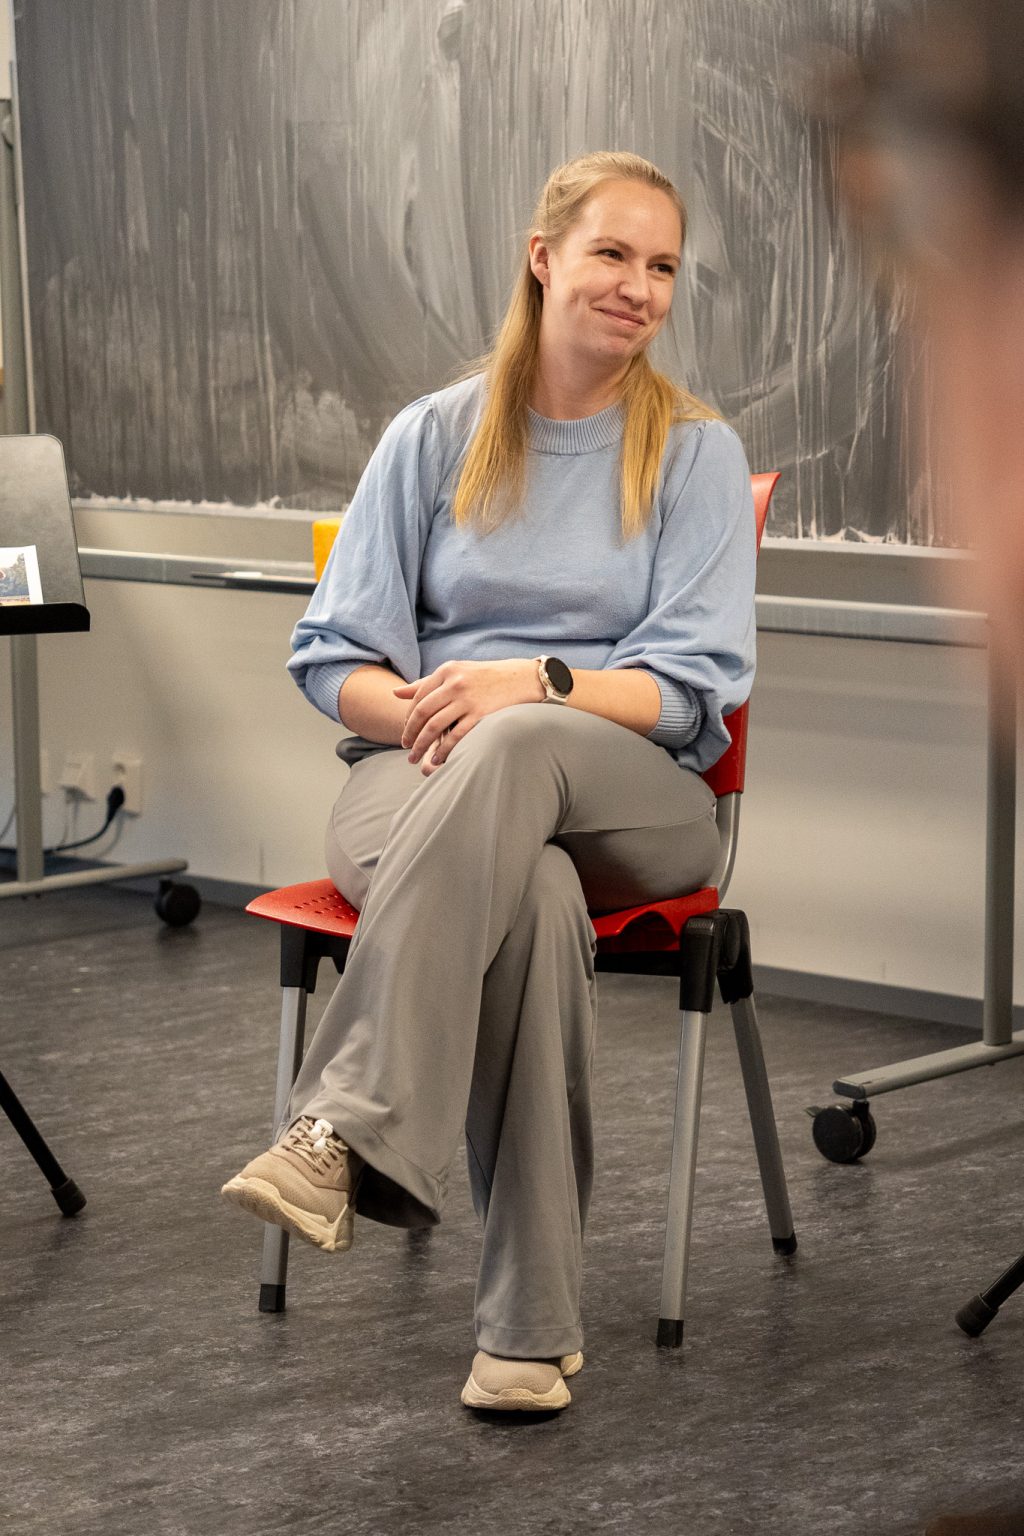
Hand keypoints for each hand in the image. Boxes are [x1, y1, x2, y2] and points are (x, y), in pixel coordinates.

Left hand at [395, 658, 543, 774]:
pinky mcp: (480, 713)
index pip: (418, 698)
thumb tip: (395, 692)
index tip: (406, 733)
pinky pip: (455, 735)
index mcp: (446, 670)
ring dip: (421, 745)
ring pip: (434, 726)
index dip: (408, 718)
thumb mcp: (455, 673)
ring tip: (415, 758)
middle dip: (410, 734)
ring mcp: (467, 698)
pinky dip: (444, 749)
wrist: (520, 679)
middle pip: (422, 713)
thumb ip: (425, 684)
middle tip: (406, 749)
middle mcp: (454, 682)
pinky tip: (438, 759)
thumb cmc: (484, 678)